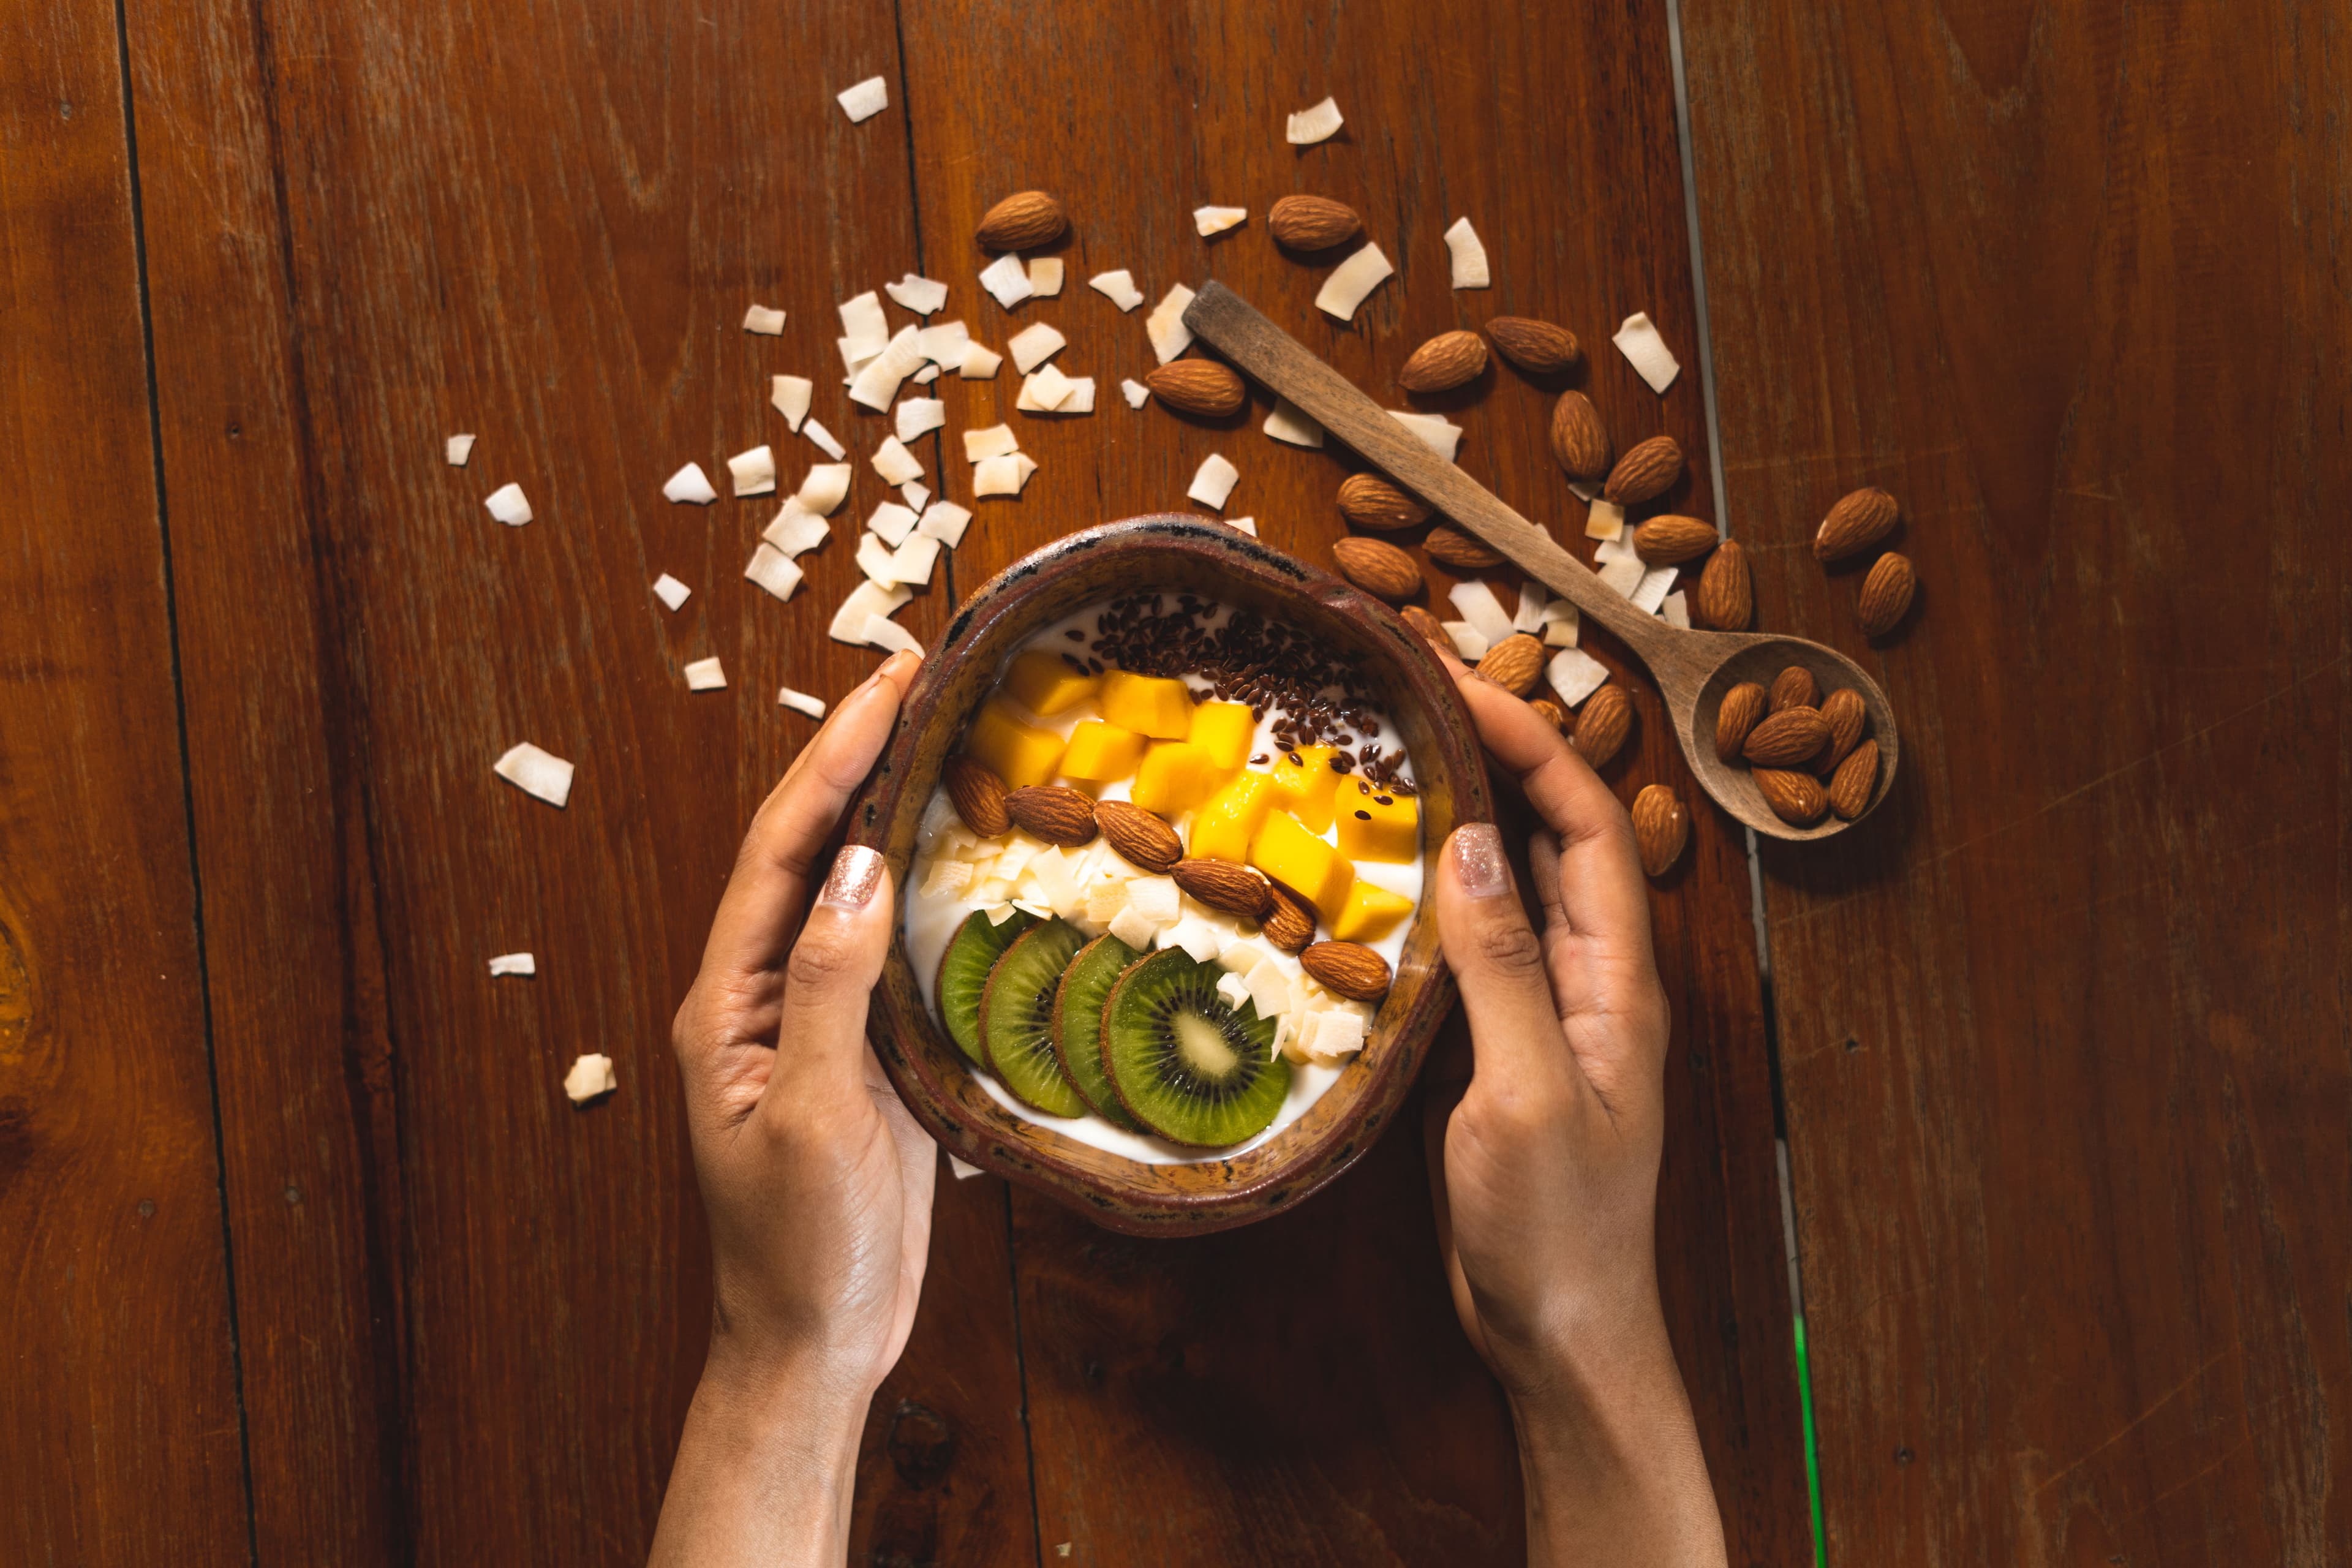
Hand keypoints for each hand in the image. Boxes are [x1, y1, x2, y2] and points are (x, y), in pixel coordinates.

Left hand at [650, 650, 932, 1567]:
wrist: (814, 1347)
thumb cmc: (801, 1249)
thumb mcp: (818, 1118)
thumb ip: (833, 988)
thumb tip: (864, 865)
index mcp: (728, 1003)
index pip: (780, 850)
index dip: (832, 758)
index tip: (887, 681)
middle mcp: (761, 995)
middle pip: (807, 848)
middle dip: (856, 755)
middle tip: (917, 670)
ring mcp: (811, 1020)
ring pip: (848, 887)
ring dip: (888, 805)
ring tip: (941, 728)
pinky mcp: (860, 1051)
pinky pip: (888, 944)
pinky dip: (922, 881)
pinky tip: (960, 847)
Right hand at [1420, 648, 1725, 1566]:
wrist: (1560, 1330)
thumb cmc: (1558, 1225)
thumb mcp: (1527, 1091)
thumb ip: (1505, 967)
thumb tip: (1474, 836)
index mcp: (1621, 977)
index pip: (1584, 820)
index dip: (1530, 739)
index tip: (1456, 679)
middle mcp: (1593, 976)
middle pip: (1554, 832)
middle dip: (1498, 750)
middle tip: (1415, 690)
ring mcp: (1549, 1009)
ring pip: (1514, 879)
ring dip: (1468, 810)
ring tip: (1397, 750)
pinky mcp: (1504, 1045)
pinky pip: (1478, 939)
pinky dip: (1439, 888)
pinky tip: (1386, 872)